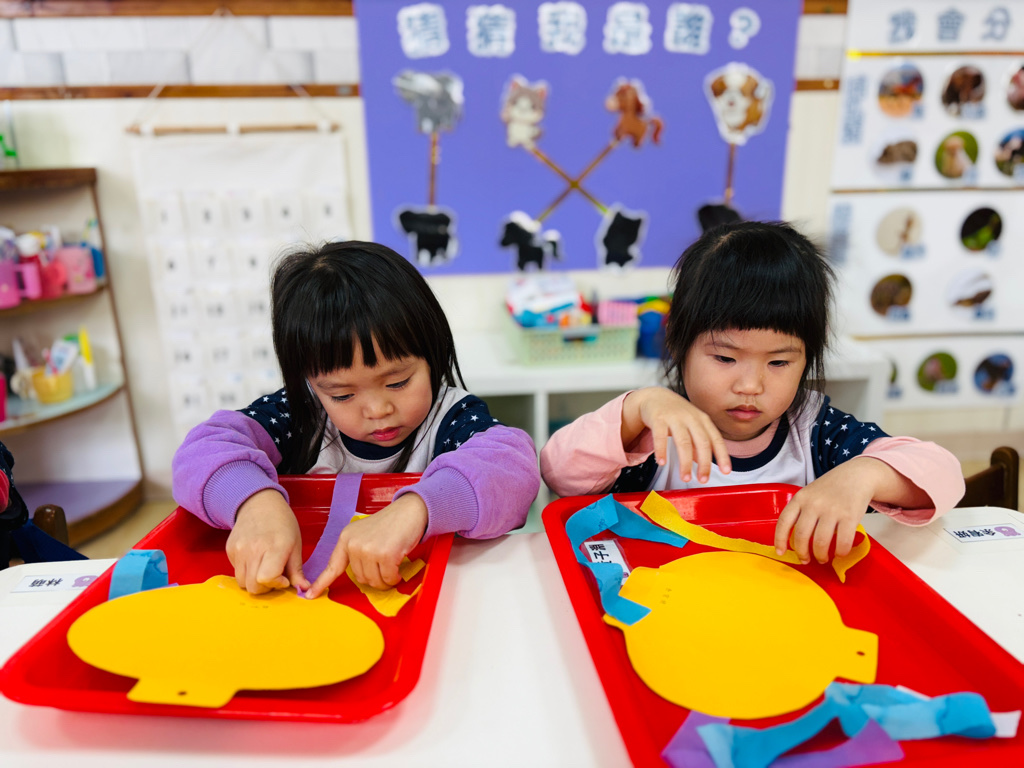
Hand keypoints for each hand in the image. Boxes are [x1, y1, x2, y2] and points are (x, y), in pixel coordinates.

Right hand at [227, 489, 308, 594]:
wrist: (259, 504)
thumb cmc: (282, 523)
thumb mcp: (296, 544)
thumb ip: (297, 570)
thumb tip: (304, 589)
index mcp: (274, 547)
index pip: (266, 578)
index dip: (276, 584)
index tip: (284, 578)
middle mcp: (253, 549)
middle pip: (253, 587)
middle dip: (265, 588)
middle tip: (275, 577)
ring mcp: (239, 550)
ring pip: (242, 583)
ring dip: (254, 582)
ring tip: (264, 569)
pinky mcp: (229, 550)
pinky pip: (235, 571)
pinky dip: (246, 572)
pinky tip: (255, 560)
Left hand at [304, 492, 428, 597]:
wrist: (410, 511)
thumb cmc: (390, 524)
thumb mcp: (365, 534)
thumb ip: (356, 552)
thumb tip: (358, 576)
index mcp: (346, 538)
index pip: (332, 565)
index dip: (321, 583)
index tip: (310, 595)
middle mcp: (354, 543)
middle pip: (360, 578)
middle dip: (374, 577)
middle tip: (385, 565)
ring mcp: (369, 549)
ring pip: (374, 581)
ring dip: (386, 579)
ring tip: (393, 564)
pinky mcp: (385, 554)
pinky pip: (388, 578)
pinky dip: (395, 577)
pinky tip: (399, 566)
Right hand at [622, 387, 730, 482]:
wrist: (655, 396)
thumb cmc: (676, 414)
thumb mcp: (691, 426)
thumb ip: (697, 444)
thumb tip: (703, 464)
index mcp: (702, 420)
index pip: (716, 440)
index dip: (722, 456)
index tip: (726, 471)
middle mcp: (691, 418)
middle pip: (702, 442)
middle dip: (704, 463)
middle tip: (703, 480)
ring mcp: (675, 417)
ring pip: (683, 442)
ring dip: (685, 462)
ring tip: (685, 478)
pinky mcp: (658, 418)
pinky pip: (660, 436)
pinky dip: (661, 450)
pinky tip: (661, 462)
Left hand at [773, 459, 877, 563]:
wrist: (856, 476)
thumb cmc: (830, 489)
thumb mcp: (809, 494)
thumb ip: (801, 512)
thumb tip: (794, 541)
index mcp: (800, 498)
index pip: (784, 522)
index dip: (780, 540)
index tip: (781, 552)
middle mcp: (813, 504)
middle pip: (801, 536)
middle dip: (802, 553)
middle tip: (805, 560)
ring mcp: (832, 510)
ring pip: (820, 541)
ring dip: (820, 555)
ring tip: (822, 558)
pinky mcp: (850, 516)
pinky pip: (842, 541)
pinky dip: (840, 552)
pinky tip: (839, 553)